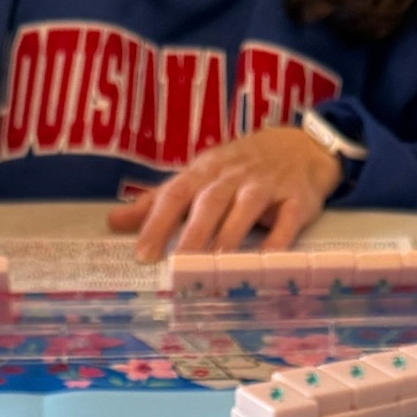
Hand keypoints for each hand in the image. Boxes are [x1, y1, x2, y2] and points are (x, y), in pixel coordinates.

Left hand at [108, 125, 340, 261]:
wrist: (302, 146)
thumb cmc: (241, 168)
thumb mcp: (199, 177)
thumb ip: (159, 202)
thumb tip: (114, 221)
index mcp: (205, 171)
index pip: (175, 194)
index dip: (158, 223)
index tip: (143, 255)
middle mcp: (233, 175)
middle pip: (209, 202)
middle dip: (192, 234)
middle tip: (178, 267)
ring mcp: (266, 185)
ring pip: (244, 209)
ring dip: (229, 238)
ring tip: (215, 270)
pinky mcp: (297, 199)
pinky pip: (287, 221)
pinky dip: (277, 242)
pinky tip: (265, 264)